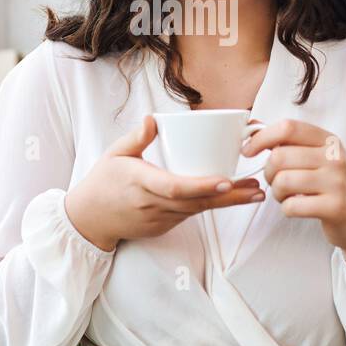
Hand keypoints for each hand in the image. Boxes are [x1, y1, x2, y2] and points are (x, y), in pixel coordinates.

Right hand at [64, 115, 264, 251]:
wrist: (89, 219)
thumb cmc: (103, 182)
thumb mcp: (114, 153)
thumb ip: (136, 137)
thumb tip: (155, 119)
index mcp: (140, 183)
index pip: (175, 187)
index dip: (202, 186)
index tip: (226, 180)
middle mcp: (153, 204)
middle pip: (196, 202)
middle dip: (229, 197)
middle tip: (256, 188)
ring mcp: (160, 219)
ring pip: (198, 210)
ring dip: (227, 202)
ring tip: (254, 192)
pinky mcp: (164, 226)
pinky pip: (190, 214)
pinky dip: (210, 205)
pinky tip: (232, 197)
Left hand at [240, 119, 345, 267]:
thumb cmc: (331, 186)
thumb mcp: (318, 157)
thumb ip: (290, 144)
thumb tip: (252, 129)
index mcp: (328, 140)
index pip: (288, 127)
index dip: (261, 138)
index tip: (248, 151)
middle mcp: (335, 157)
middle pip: (279, 156)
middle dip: (268, 172)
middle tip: (276, 181)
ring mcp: (337, 182)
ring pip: (282, 181)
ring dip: (276, 192)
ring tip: (287, 195)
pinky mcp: (335, 207)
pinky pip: (291, 206)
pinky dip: (286, 209)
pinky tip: (297, 208)